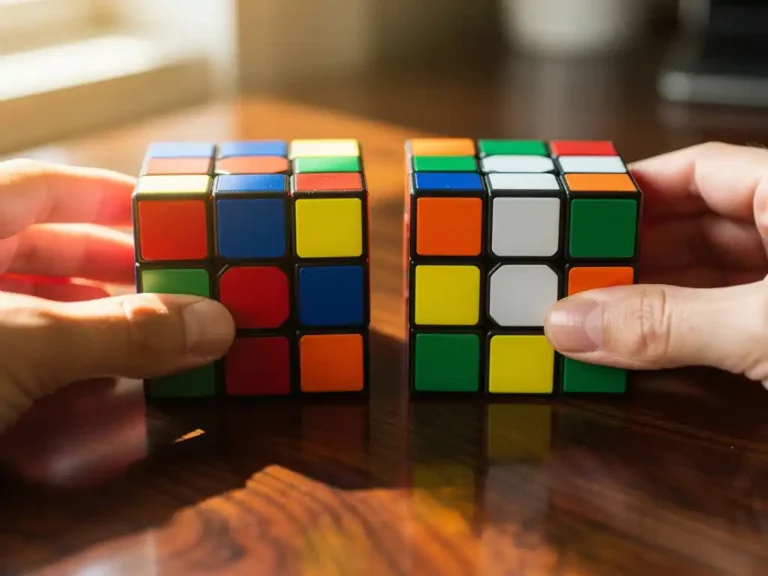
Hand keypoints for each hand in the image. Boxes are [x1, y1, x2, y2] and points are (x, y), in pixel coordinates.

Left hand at [0, 159, 234, 432]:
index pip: (43, 185)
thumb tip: (214, 327)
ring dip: (96, 325)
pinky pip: (21, 358)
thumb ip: (120, 332)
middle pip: (45, 251)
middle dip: (116, 271)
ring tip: (154, 338)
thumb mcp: (21, 342)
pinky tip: (99, 385)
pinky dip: (63, 368)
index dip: (108, 195)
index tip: (168, 212)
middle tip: (177, 285)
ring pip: (35, 309)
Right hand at [544, 142, 767, 385]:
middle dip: (631, 252)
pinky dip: (682, 331)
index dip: (633, 186)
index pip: (698, 168)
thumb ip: (669, 323)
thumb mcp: (764, 327)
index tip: (575, 209)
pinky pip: (724, 318)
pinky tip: (639, 343)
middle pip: (696, 226)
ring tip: (592, 312)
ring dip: (650, 297)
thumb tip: (576, 324)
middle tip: (572, 272)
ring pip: (708, 276)